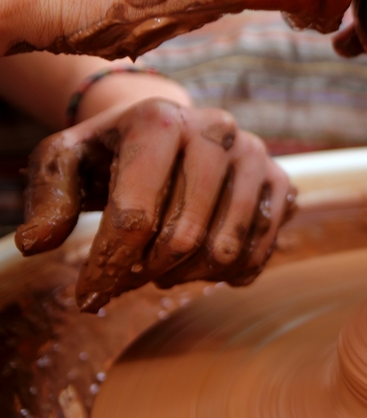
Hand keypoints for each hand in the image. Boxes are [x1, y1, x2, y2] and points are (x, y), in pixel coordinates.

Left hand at [15, 98, 295, 311]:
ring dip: (188, 276)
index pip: (134, 215)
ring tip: (164, 270)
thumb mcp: (66, 161)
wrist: (172, 126)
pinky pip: (261, 250)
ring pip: (225, 249)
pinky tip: (203, 267)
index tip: (88, 297)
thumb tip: (36, 244)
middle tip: (130, 278)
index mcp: (159, 120)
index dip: (108, 267)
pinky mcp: (280, 180)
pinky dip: (230, 275)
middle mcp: (216, 129)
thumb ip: (48, 199)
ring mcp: (255, 154)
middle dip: (148, 273)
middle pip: (182, 237)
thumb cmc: (113, 150)